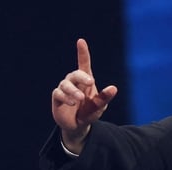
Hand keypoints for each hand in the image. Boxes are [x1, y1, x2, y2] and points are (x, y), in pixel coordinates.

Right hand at [51, 38, 117, 152]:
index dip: (82, 52)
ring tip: (80, 99)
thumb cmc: (90, 112)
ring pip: (66, 84)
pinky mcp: (57, 98)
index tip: (81, 41)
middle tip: (90, 82)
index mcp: (85, 80)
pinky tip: (72, 103)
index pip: (83, 64)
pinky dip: (66, 98)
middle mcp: (74, 82)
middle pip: (75, 74)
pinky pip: (59, 94)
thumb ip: (104, 98)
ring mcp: (64, 89)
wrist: (78, 126)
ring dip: (73, 91)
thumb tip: (114, 88)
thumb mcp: (99, 106)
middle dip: (82, 76)